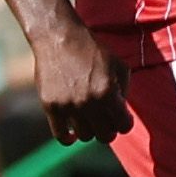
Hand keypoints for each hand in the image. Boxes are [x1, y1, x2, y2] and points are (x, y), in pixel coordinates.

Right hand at [32, 22, 129, 146]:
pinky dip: (68, 138)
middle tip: (106, 122)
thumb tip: (122, 112)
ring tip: (90, 121)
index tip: (122, 119)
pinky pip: (61, 135)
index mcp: (108, 93)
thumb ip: (124, 91)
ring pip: (85, 136)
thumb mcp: (119, 66)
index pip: (123, 125)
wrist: (59, 38)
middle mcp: (88, 103)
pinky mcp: (50, 106)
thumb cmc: (93, 50)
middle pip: (105, 136)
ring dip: (90, 131)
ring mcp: (67, 106)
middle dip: (109, 130)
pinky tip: (73, 132)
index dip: (125, 123)